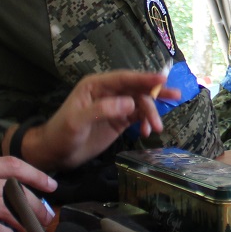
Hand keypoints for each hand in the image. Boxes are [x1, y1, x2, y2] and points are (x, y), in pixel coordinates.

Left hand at [16, 70, 176, 171]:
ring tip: (157, 129)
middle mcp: (108, 92)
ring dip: (151, 113)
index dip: (144, 78)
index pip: (124, 78)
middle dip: (155, 94)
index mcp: (96, 85)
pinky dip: (146, 123)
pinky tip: (147, 132)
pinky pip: (138, 116)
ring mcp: (115, 106)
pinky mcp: (119, 120)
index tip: (163, 80)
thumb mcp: (77, 121)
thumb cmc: (61, 133)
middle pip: (137, 88)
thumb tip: (129, 104)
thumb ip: (102, 110)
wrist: (55, 153)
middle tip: (175, 97)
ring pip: (140, 103)